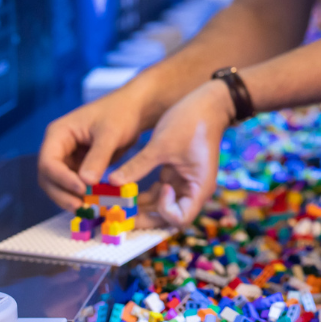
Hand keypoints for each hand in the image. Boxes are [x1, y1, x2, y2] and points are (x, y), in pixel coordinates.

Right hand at [38, 84, 147, 210]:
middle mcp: (58, 146)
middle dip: (62, 193)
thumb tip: (86, 183)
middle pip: (49, 177)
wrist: (135, 109)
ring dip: (71, 197)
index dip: (61, 179)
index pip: (48, 162)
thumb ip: (98, 156)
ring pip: (60, 185)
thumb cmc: (121, 113)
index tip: (81, 190)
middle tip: (81, 207)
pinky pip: (75, 185)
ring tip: (88, 209)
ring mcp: (68, 157)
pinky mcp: (80, 166)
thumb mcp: (110, 133)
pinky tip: (94, 204)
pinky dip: (82, 196)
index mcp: (59, 133)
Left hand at [106, 80, 235, 227]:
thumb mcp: (161, 145)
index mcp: (198, 187)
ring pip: (159, 207)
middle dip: (144, 218)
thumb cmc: (191, 122)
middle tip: (119, 217)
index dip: (165, 210)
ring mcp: (182, 184)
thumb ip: (137, 166)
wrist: (207, 103)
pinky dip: (141, 194)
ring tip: (115, 207)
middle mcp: (192, 191)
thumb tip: (113, 182)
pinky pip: (156, 193)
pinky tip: (121, 193)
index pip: (180, 218)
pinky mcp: (174, 175)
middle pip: (168, 218)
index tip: (159, 188)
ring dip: (139, 208)